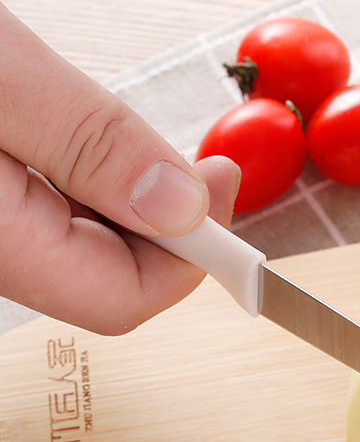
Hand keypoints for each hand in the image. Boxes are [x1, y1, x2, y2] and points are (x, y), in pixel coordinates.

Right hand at [0, 3, 240, 333]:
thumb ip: (87, 143)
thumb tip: (183, 207)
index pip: (120, 299)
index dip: (194, 256)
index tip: (226, 186)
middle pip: (106, 279)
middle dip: (172, 229)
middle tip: (207, 164)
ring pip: (81, 249)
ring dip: (134, 206)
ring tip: (151, 151)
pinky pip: (50, 218)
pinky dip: (92, 190)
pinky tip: (96, 150)